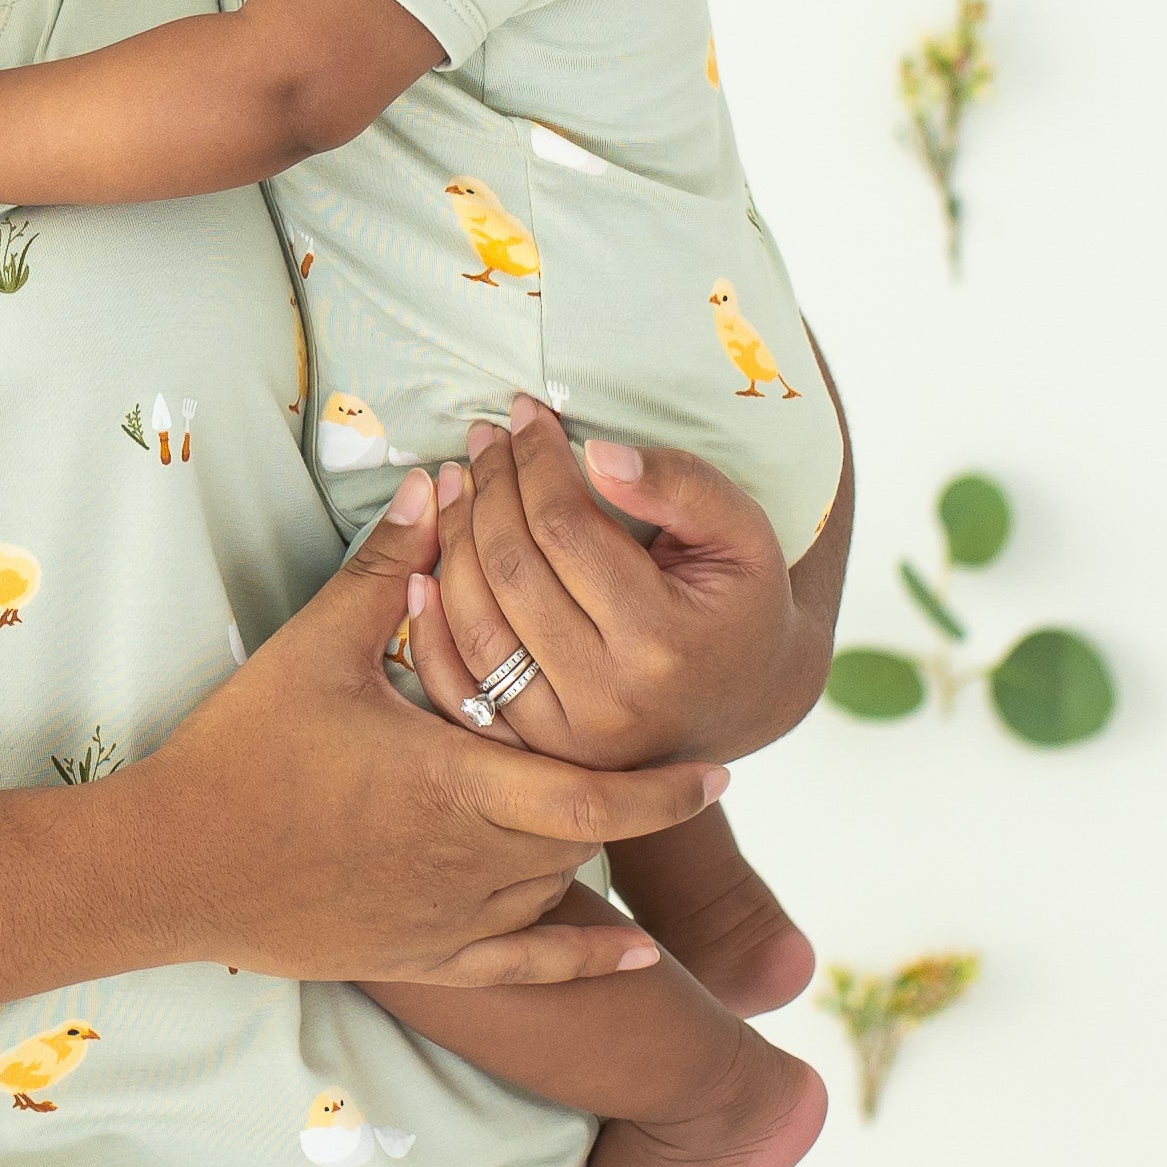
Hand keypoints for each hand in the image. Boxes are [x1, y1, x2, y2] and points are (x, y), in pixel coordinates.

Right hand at [114, 473, 725, 989]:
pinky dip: (588, 960)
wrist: (172, 863)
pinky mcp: (423, 958)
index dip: (662, 788)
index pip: (593, 796)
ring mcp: (449, 921)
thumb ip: (386, 570)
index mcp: (457, 784)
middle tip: (664, 768)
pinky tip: (638, 954)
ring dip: (589, 852)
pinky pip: (525, 969)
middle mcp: (470, 863)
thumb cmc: (242, 751)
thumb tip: (439, 489)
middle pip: (583, 839)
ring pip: (556, 891)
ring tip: (616, 811)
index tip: (717, 766)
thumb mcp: (315, 649)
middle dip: (622, 803)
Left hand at [397, 398, 828, 769]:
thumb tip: (596, 453)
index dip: (536, 462)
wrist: (744, 696)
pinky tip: (422, 565)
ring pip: (476, 623)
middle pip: (513, 571)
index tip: (526, 415)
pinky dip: (430, 623)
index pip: (566, 529)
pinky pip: (459, 683)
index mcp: (663, 642)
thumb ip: (679, 485)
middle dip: (488, 490)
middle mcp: (609, 699)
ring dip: (452, 541)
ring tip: (455, 483)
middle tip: (482, 440)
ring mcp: (565, 736)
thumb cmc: (741, 599)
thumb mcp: (741, 531)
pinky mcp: (534, 750)